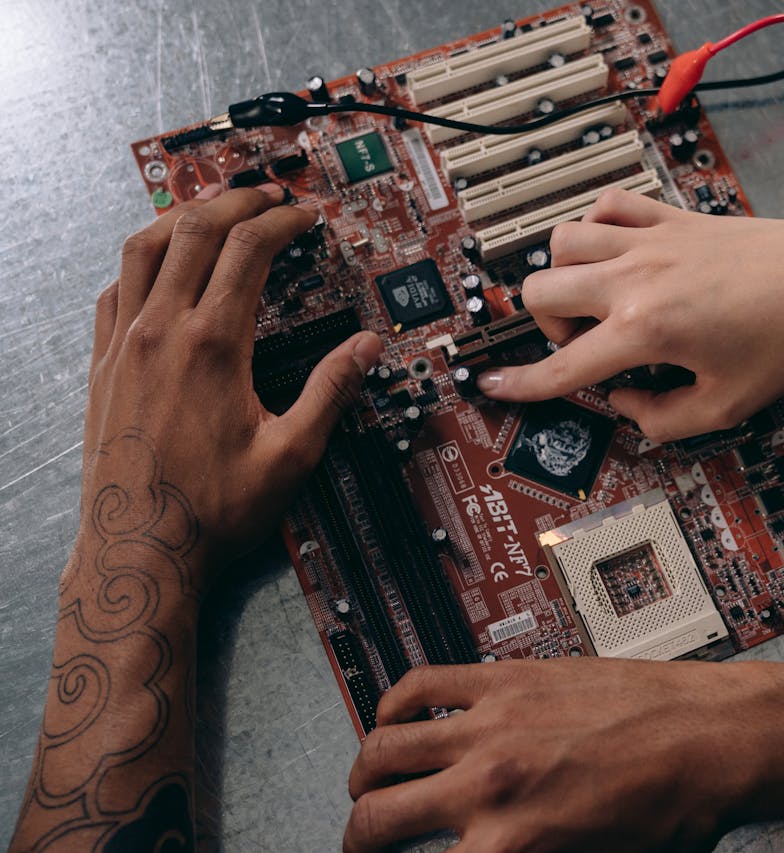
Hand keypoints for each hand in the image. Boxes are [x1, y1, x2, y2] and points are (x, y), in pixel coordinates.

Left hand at [81, 183, 382, 585]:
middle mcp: (162, 334)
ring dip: (180, 217)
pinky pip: (114, 289)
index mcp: (212, 347)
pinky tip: (157, 266)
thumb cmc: (209, 508)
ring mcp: (124, 345)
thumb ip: (330, 392)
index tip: (301, 217)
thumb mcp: (291, 454)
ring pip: (142, 248)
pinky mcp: (103, 365)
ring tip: (210, 210)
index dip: (280, 222)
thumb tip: (365, 349)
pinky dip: (139, 260)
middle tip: (264, 197)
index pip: (247, 251)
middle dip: (234, 202)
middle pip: (192, 230)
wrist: (139, 546)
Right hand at [343, 659, 783, 852]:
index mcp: (509, 848)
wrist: (716, 740)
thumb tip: (482, 850)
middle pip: (374, 819)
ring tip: (369, 789)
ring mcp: (493, 726)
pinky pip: (423, 683)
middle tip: (365, 847)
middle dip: (359, 841)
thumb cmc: (674, 812)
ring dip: (365, 777)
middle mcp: (488, 787)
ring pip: (381, 749)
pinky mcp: (508, 680)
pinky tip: (395, 720)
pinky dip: (393, 704)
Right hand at [475, 189, 783, 441]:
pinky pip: (606, 204)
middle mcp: (636, 278)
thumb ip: (662, 419)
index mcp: (646, 330)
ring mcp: (650, 241)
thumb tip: (625, 404)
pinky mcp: (670, 218)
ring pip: (561, 239)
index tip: (496, 387)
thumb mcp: (726, 406)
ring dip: (563, 274)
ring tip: (597, 299)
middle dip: (546, 326)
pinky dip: (594, 227)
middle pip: (541, 290)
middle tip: (585, 345)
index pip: (563, 365)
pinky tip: (616, 254)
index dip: (523, 385)